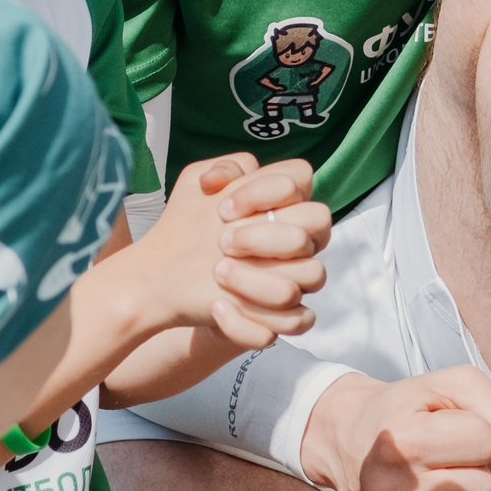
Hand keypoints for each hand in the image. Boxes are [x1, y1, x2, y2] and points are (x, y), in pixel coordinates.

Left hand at [129, 155, 330, 348]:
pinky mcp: (282, 317)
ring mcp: (296, 278)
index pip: (303, 178)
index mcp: (285, 205)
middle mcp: (299, 240)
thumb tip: (220, 180)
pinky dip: (254, 318)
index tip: (223, 208)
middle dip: (267, 233)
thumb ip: (221, 169)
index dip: (266, 190)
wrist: (171, 280)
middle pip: (319, 221)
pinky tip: (219, 307)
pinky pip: (298, 321)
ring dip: (260, 277)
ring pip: (313, 274)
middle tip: (223, 241)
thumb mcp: (195, 188)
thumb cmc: (191, 230)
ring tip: (218, 273)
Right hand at [299, 367, 490, 490]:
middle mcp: (394, 487)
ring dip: (468, 490)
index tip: (453, 425)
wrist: (343, 440)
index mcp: (403, 441)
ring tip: (438, 471)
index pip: (488, 442)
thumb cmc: (401, 408)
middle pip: (486, 487)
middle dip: (478, 465)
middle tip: (450, 452)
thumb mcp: (446, 383)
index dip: (480, 429)